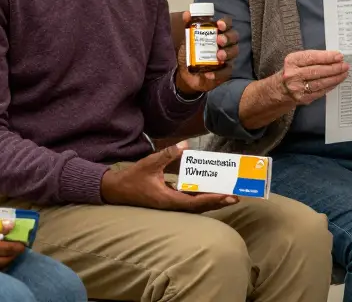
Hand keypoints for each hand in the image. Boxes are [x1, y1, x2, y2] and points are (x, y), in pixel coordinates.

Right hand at [101, 141, 238, 212]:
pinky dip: (201, 197)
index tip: (226, 196)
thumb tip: (186, 144)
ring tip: (228, 195)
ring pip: (195, 206)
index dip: (211, 199)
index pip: (194, 202)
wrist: (116, 190)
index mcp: (167, 200)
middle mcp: (171, 205)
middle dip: (217, 202)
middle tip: (235, 197)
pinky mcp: (169, 201)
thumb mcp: (150, 163)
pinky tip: (209, 191)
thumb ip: (168, 154)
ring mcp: (170, 205)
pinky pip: (189, 201)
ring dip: (212, 201)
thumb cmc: (132, 178)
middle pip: (199, 207)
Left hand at [174, 13, 239, 95]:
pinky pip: (226, 71)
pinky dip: (218, 73)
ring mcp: (228, 57)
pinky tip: (209, 74)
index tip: (219, 24)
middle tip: (219, 40)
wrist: (187, 73)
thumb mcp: (188, 40)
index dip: (226, 23)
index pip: (227, 24)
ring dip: (227, 53)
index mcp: (219, 32)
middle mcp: (227, 43)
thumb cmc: (191, 52)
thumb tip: (187, 13)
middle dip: (228, 38)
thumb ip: (188, 26)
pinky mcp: (225, 71)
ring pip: (234, 52)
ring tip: (219, 55)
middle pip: (234, 37)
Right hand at [278, 50, 347, 105]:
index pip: (311, 58)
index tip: (339, 56)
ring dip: (335, 78)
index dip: (327, 57)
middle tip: (345, 65)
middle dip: (334, 68)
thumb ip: (313, 58)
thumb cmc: (293, 71)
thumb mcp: (297, 60)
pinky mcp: (303, 98)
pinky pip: (320, 91)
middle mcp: (293, 75)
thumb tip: (334, 58)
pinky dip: (330, 86)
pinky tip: (337, 81)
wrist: (279, 89)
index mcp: (291, 61)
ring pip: (320, 82)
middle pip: (317, 71)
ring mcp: (297, 88)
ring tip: (344, 73)